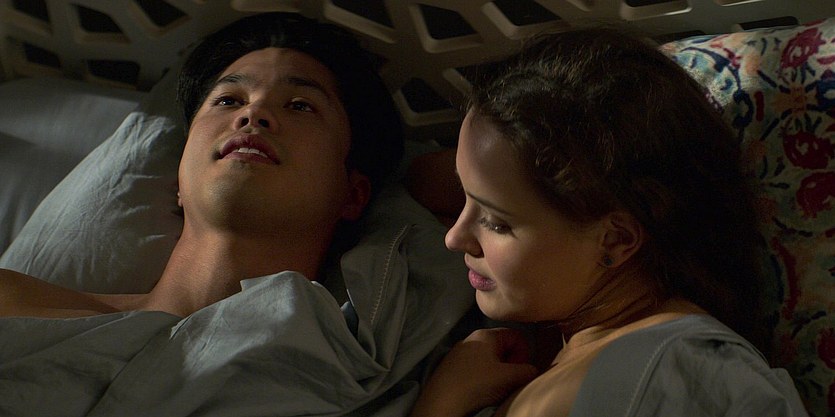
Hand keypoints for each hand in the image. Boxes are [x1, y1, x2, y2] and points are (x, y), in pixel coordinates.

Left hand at [410, 327, 538, 416]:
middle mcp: (472, 338)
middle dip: (511, 364)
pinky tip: (480, 390)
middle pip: (503, 347)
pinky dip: (484, 376)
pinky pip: (476, 367)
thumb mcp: (509, 378)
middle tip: (509, 381)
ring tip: (495, 388)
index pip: (516, 335)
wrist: (442, 401)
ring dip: (498, 372)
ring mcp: (460, 352)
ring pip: (489, 358)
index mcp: (486, 335)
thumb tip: (533, 370)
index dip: (524, 353)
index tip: (520, 370)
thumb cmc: (477, 384)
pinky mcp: (452, 366)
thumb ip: (527, 371)